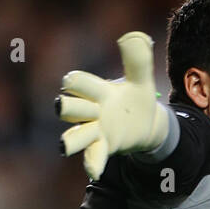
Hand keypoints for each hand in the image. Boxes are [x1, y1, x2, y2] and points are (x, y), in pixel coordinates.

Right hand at [57, 31, 169, 179]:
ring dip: (70, 140)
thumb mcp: (141, 80)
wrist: (147, 124)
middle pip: (71, 109)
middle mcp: (91, 111)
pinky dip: (93, 163)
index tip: (69, 81)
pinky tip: (95, 172)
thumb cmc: (137, 98)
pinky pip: (94, 156)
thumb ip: (138, 61)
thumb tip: (135, 36)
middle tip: (62, 107)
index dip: (75, 83)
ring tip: (63, 146)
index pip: (80, 84)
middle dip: (68, 107)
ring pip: (75, 136)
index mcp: (97, 91)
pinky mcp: (103, 147)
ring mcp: (95, 131)